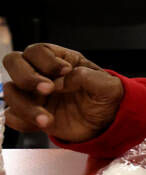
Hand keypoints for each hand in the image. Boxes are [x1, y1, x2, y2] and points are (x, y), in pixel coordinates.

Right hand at [2, 44, 123, 142]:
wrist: (104, 123)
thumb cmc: (105, 98)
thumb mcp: (107, 85)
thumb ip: (87, 77)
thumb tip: (62, 80)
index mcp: (60, 60)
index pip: (38, 50)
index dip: (47, 60)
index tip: (65, 72)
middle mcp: (41, 73)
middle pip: (14, 62)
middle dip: (27, 77)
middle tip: (48, 90)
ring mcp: (32, 94)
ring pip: (10, 91)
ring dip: (25, 106)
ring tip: (47, 119)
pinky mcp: (28, 114)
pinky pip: (11, 116)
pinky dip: (22, 121)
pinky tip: (43, 124)